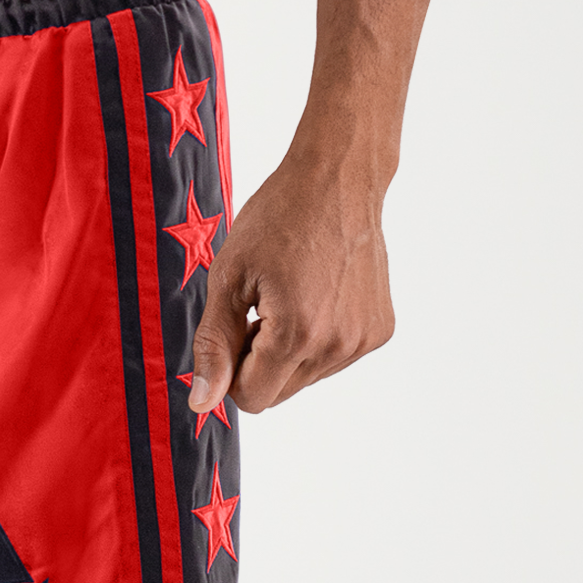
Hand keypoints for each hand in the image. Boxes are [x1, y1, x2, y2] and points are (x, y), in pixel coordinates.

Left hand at [188, 157, 394, 414]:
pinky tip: (316, 295)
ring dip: (287, 352)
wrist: (338, 179)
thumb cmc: (279, 219)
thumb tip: (202, 403)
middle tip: (261, 308)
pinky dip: (317, 339)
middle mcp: (339, 345)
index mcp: (298, 335)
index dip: (232, 371)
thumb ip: (213, 346)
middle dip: (259, 362)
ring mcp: (364, 339)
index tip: (237, 329)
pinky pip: (333, 360)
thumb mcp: (229, 280)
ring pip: (304, 379)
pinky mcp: (380, 329)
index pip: (252, 400)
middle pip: (278, 393)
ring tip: (290, 297)